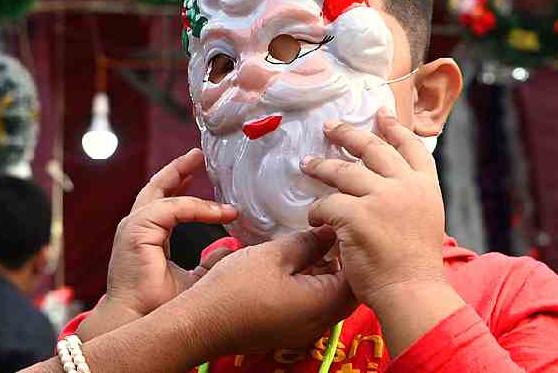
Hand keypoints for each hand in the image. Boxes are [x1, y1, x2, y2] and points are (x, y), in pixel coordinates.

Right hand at [79, 149, 237, 339]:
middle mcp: (137, 229)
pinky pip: (171, 209)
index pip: (166, 205)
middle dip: (178, 170)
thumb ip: (211, 261)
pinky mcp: (137, 231)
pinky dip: (196, 207)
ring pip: (161, 193)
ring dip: (182, 175)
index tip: (217, 196)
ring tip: (198, 160)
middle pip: (156, 188)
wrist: (139, 324)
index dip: (188, 192)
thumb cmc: (161, 309)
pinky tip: (219, 211)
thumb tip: (232, 247)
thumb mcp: (196, 279)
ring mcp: (133, 228)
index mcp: (148, 237)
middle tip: (198, 154)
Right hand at [179, 227, 355, 355]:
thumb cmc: (234, 289)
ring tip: (314, 243)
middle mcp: (321, 322)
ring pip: (330, 298)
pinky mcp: (290, 331)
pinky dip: (312, 285)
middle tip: (331, 233)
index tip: (344, 225)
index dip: (353, 247)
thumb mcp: (274, 255)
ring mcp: (305, 330)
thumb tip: (330, 232)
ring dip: (327, 273)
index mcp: (323, 303)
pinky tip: (297, 264)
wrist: (200, 324)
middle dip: (343, 260)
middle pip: (348, 288)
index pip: (357, 274)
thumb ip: (308, 243)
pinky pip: (313, 306)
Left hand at [302, 109, 447, 306]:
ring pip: (343, 171)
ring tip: (307, 163)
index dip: (394, 128)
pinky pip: (327, 203)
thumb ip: (409, 198)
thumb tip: (386, 184)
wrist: (411, 292)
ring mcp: (381, 197)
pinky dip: (317, 210)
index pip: (411, 147)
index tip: (380, 114)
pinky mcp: (356, 215)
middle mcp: (405, 186)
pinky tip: (313, 217)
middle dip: (348, 134)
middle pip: (373, 149)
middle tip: (330, 126)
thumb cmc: (415, 267)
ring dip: (322, 166)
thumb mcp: (425, 221)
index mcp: (426, 187)